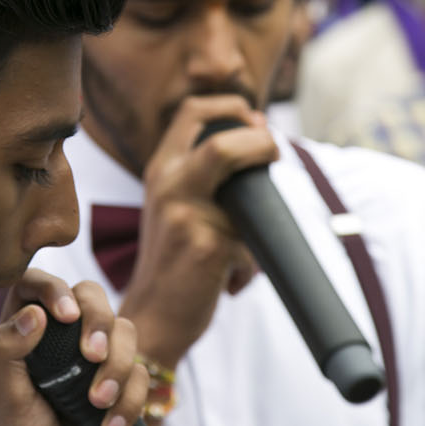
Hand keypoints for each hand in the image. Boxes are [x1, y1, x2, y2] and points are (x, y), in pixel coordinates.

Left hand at [0, 271, 147, 425]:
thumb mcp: (6, 400)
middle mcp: (62, 338)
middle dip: (99, 320)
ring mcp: (97, 359)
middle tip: (92, 354)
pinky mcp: (125, 382)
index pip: (34, 284)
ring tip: (97, 403)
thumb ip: (6, 352)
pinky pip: (143, 372)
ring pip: (125, 329)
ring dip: (117, 366)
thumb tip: (33, 313)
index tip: (64, 315)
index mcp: (25, 334)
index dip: (52, 287)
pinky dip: (129, 401)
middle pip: (91, 294)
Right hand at [119, 95, 277, 368]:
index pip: (194, 110)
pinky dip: (252, 263)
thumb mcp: (175, 205)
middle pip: (223, 139)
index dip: (233, 108)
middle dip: (261, 142)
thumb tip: (258, 129)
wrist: (151, 317)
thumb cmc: (174, 261)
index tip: (256, 125)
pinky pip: (251, 242)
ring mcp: (186, 214)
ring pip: (242, 183)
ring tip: (255, 230)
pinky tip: (235, 280)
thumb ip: (205, 172)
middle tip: (273, 157)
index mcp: (161, 169)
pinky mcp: (208, 247)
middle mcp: (169, 185)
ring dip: (263, 200)